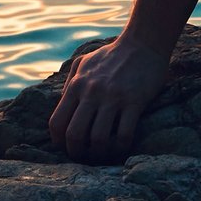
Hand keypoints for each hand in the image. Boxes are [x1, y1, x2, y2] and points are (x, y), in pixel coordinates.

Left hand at [46, 34, 170, 163]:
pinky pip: (124, 134)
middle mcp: (91, 92)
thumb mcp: (84, 61)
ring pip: (98, 139)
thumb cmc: (113, 54)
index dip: (58, 142)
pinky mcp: (134, 101)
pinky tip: (122, 147)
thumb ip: (70, 82)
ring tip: (103, 154)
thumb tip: (62, 105)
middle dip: (77, 153)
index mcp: (77, 85)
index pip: (57, 122)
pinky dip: (121, 147)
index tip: (67, 148)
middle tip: (84, 158)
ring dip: (99, 154)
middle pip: (74, 135)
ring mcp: (113, 97)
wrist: (143, 43)